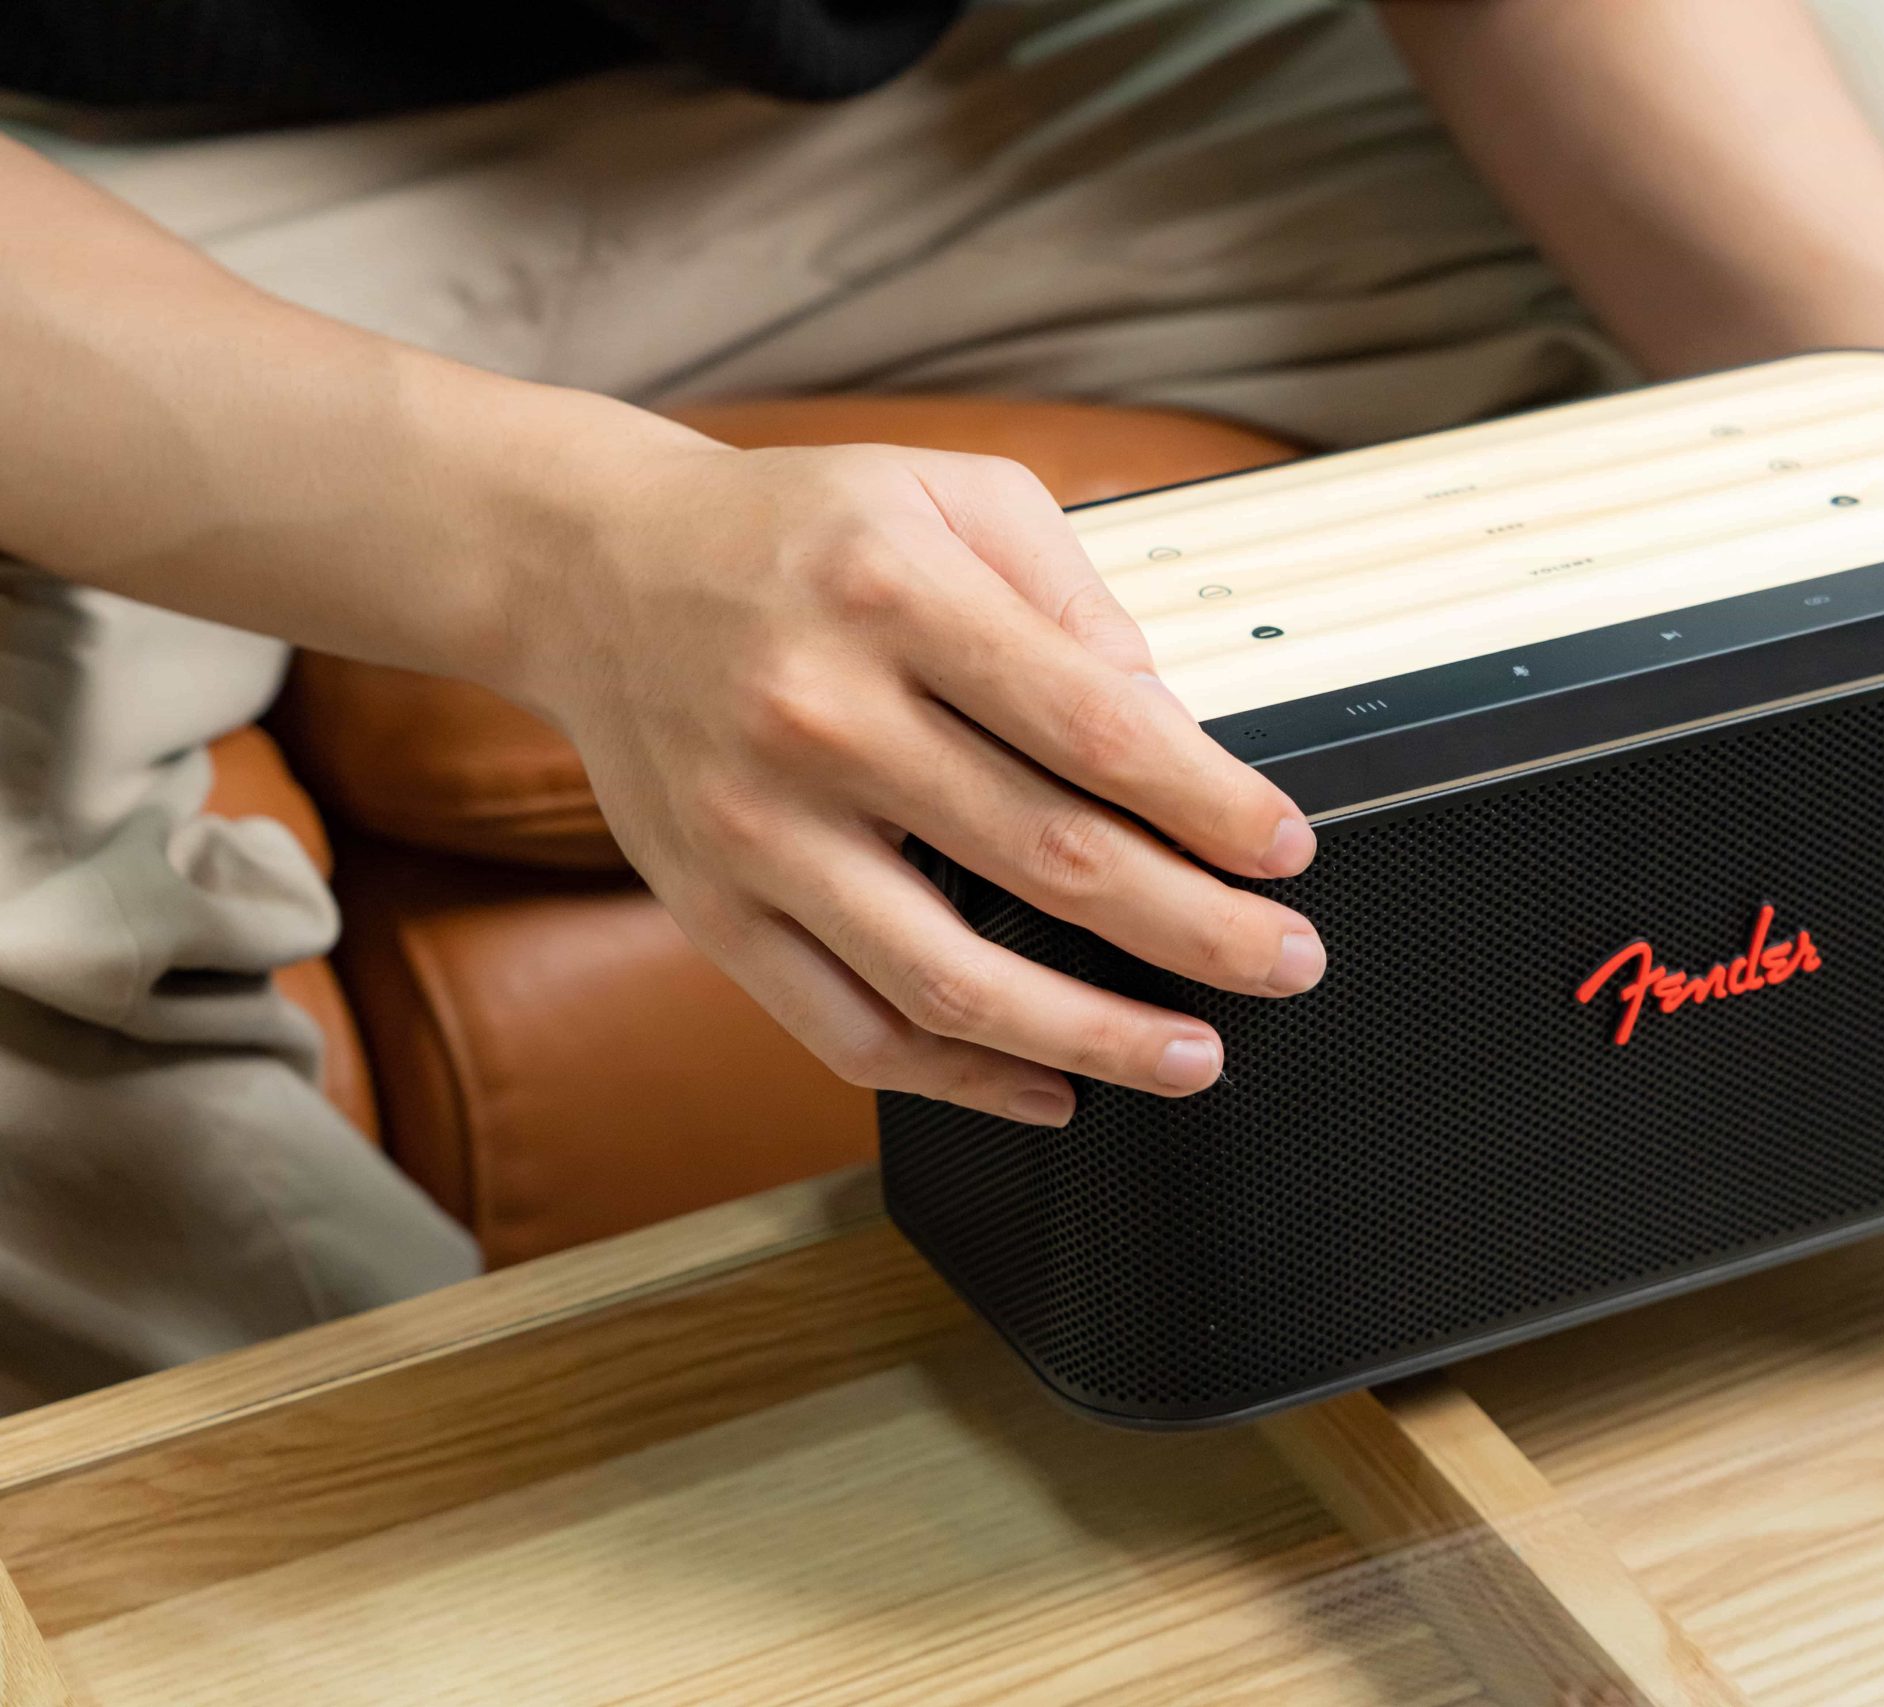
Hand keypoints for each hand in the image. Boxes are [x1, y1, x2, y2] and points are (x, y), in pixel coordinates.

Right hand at [514, 440, 1325, 1127]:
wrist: (592, 572)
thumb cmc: (797, 534)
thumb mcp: (948, 494)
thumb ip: (1070, 594)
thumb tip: (1168, 722)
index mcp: (894, 594)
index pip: (1095, 725)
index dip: (1211, 804)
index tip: (1285, 850)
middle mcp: (820, 715)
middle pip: (1049, 859)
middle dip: (1197, 929)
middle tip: (1288, 962)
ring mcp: (759, 830)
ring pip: (952, 978)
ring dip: (1096, 1035)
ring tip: (1196, 1054)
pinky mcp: (715, 913)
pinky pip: (850, 1032)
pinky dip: (963, 1083)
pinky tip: (1053, 1091)